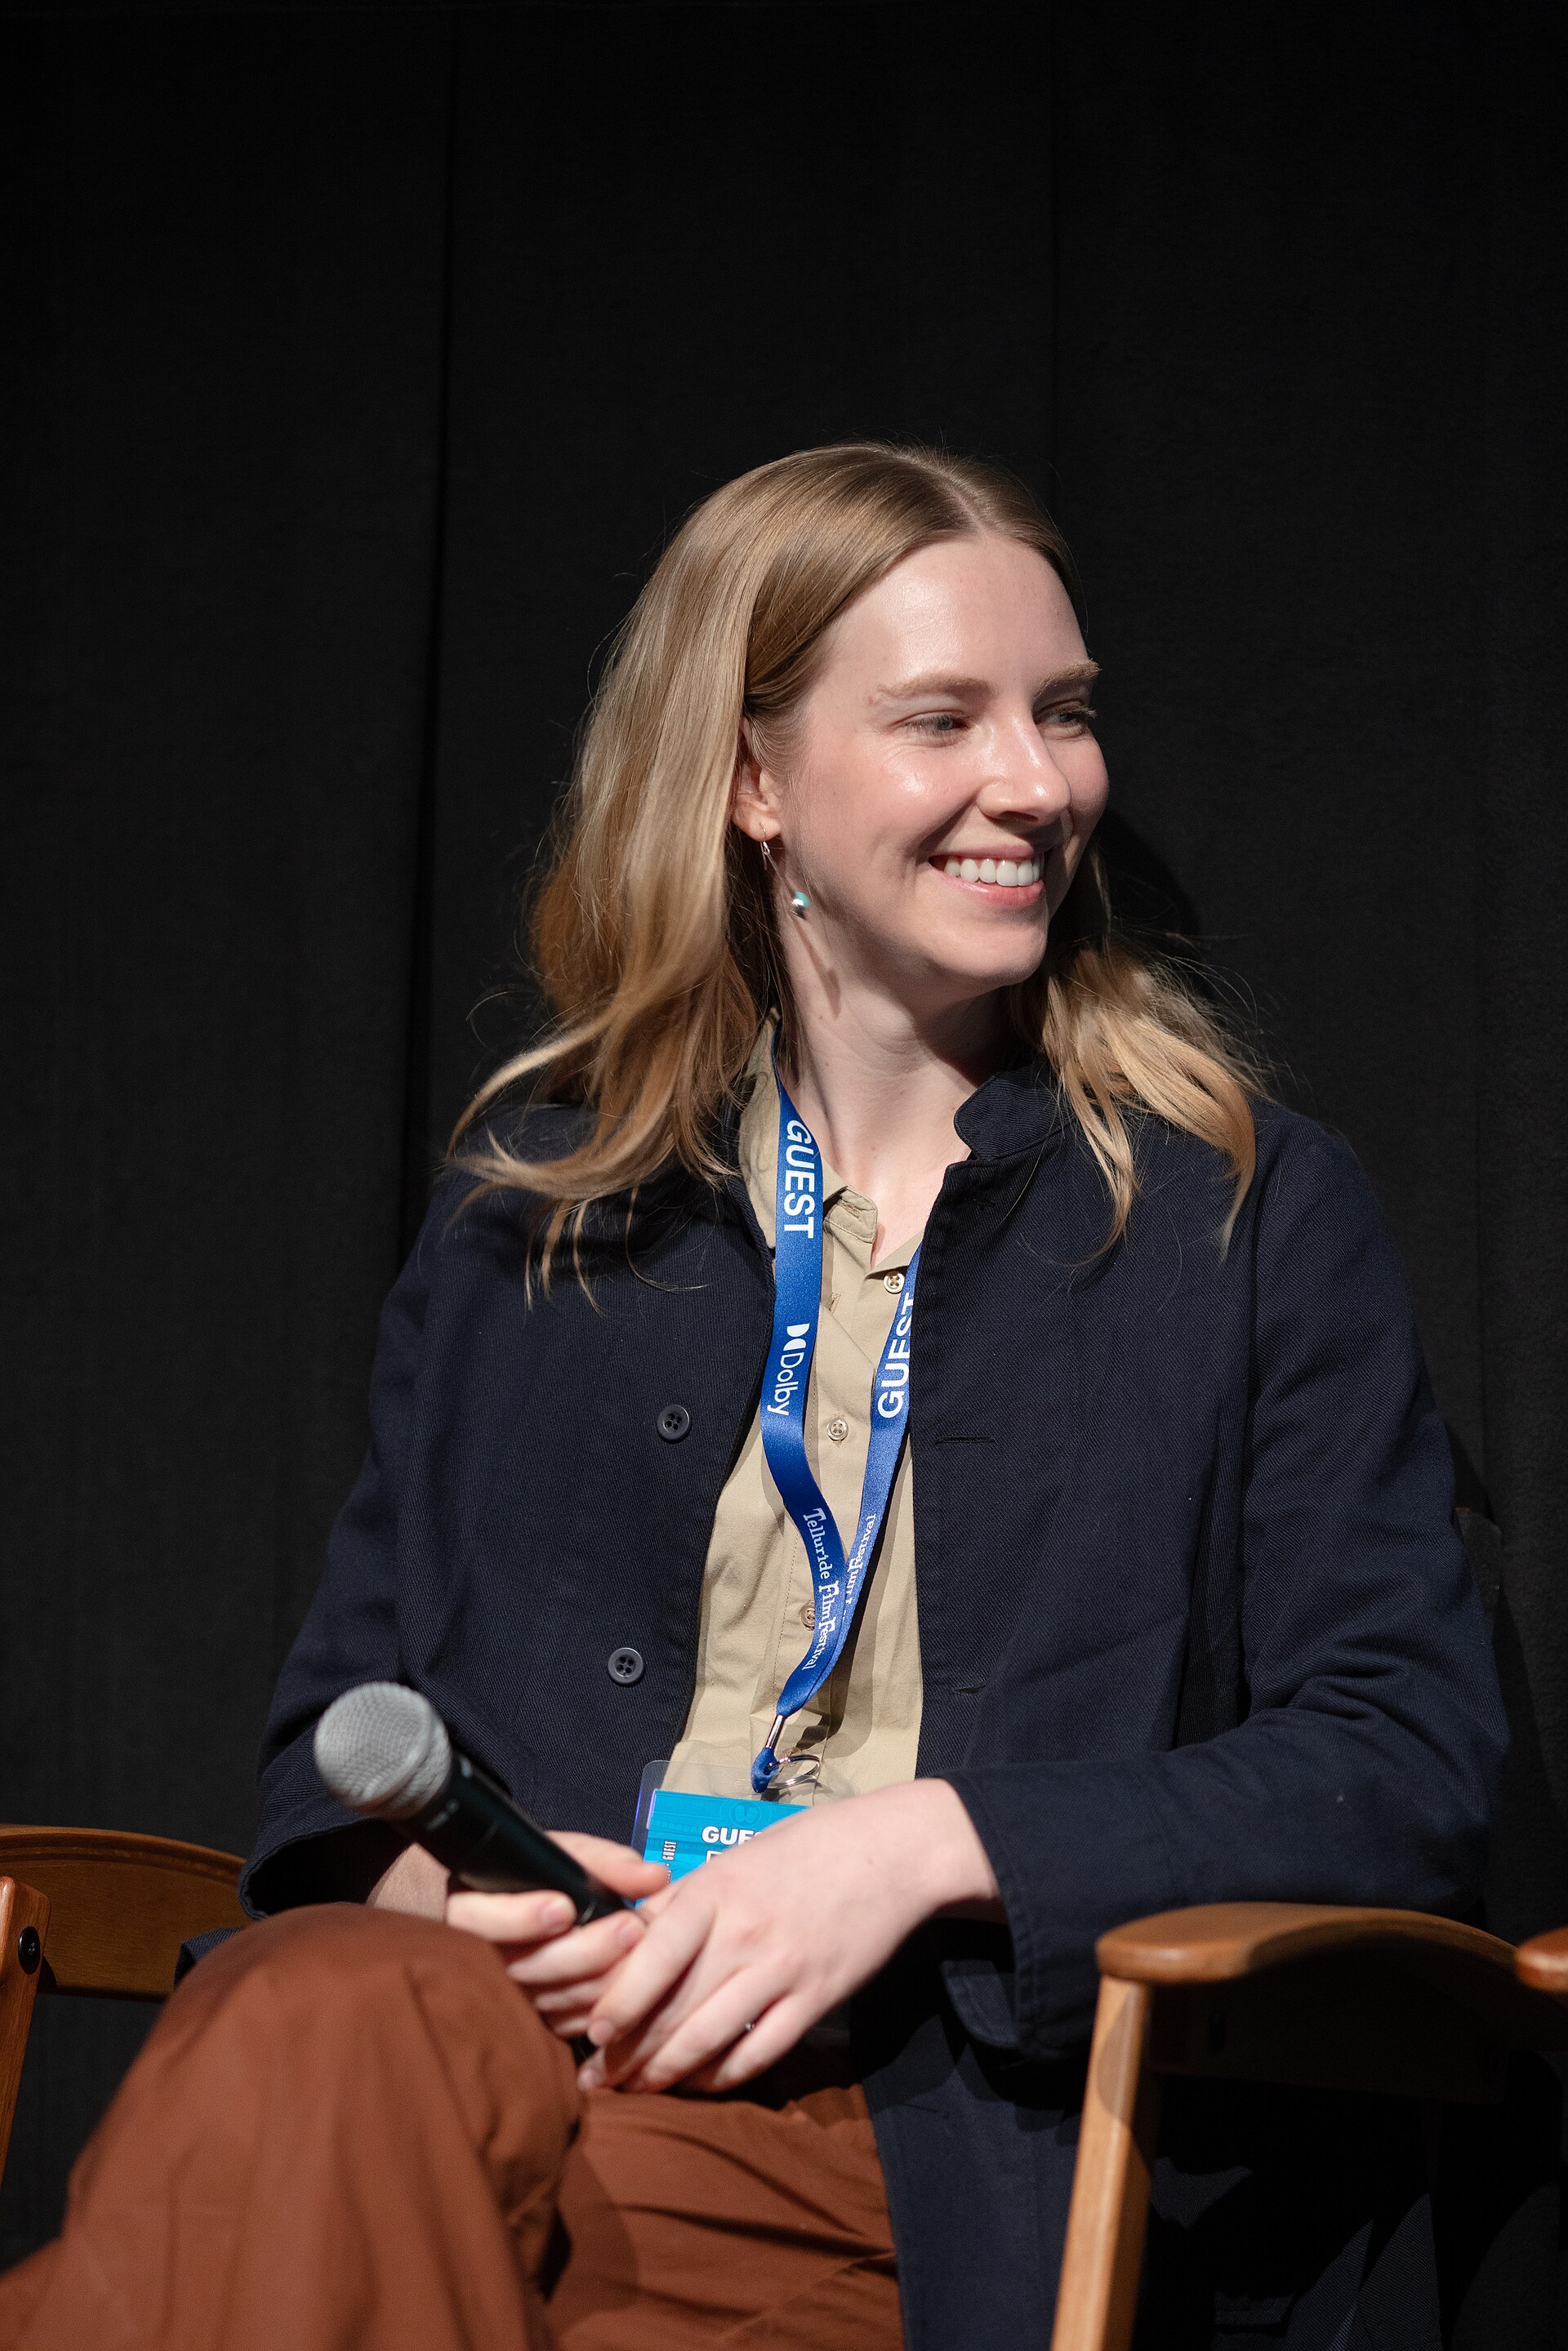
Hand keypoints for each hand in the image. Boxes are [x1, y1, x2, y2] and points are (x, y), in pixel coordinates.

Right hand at [445, 1834, 668, 2038]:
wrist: (542, 1906)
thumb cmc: (548, 1874)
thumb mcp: (569, 1855)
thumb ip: (606, 1863)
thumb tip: (654, 1877)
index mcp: (472, 1906)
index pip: (481, 1921)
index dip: (521, 1918)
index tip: (565, 1908)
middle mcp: (481, 1957)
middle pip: (523, 1966)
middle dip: (583, 1950)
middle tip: (630, 1928)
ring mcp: (507, 1994)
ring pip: (547, 1999)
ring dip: (598, 1979)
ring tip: (641, 1953)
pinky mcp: (533, 2018)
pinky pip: (563, 2023)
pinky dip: (596, 2007)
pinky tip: (630, 1988)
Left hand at [578, 1778, 998, 2095]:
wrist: (890, 1852)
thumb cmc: (804, 1850)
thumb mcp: (735, 1859)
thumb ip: (683, 1900)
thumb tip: (625, 1935)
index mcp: (717, 1891)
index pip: (653, 1954)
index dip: (617, 1999)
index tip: (588, 2031)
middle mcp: (745, 1934)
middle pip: (673, 2007)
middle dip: (626, 2051)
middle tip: (594, 2078)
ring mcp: (783, 1971)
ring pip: (709, 2039)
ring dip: (665, 2074)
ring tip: (634, 2091)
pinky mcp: (815, 2000)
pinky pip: (758, 2053)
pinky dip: (722, 2077)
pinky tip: (698, 2086)